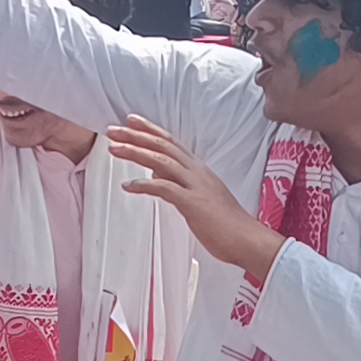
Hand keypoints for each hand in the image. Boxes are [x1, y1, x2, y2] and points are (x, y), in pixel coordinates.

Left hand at [108, 114, 283, 280]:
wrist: (247, 240)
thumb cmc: (224, 222)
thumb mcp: (198, 195)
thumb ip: (177, 182)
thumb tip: (156, 173)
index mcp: (198, 170)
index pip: (171, 142)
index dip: (150, 130)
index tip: (131, 121)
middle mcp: (197, 172)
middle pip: (163, 147)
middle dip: (135, 136)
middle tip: (112, 130)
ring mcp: (196, 186)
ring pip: (162, 162)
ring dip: (135, 153)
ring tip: (114, 148)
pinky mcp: (194, 203)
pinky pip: (165, 189)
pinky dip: (144, 185)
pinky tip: (128, 186)